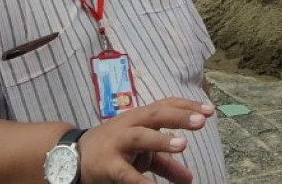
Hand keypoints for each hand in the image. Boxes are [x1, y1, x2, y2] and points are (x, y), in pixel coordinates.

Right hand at [77, 97, 214, 183]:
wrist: (72, 158)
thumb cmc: (113, 152)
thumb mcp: (141, 156)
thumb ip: (166, 165)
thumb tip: (189, 179)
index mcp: (138, 118)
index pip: (164, 105)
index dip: (186, 105)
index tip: (209, 109)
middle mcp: (128, 125)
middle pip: (155, 114)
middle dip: (179, 116)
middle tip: (202, 119)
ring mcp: (117, 143)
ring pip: (140, 136)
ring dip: (161, 140)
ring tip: (183, 144)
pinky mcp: (107, 165)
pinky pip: (126, 174)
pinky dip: (140, 181)